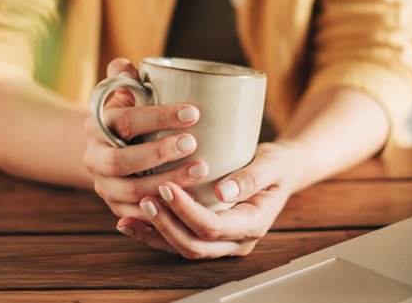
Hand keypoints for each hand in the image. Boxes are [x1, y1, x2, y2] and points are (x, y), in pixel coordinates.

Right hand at [83, 58, 209, 220]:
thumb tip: (124, 65)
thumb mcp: (125, 95)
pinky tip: (188, 202)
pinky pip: (137, 215)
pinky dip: (162, 211)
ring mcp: (104, 186)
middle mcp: (94, 158)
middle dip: (158, 153)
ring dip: (167, 182)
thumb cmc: (129, 116)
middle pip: (120, 160)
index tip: (193, 112)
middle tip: (192, 143)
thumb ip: (126, 79)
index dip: (158, 117)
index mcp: (96, 126)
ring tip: (201, 170)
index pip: (124, 121)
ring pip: (132, 191)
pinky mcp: (117, 208)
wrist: (110, 150)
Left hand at [116, 142, 296, 257]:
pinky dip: (154, 234)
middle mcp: (236, 240)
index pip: (213, 227)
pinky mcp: (208, 236)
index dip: (187, 211)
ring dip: (156, 233)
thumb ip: (251, 178)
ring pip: (183, 248)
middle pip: (194, 245)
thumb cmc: (276, 165)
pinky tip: (132, 221)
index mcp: (253, 224)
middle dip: (166, 225)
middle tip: (145, 198)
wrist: (280, 172)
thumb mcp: (271, 164)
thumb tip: (223, 192)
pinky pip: (178, 241)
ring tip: (131, 213)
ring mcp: (222, 243)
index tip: (167, 186)